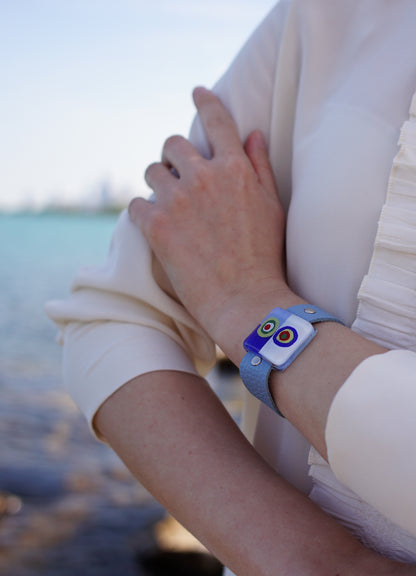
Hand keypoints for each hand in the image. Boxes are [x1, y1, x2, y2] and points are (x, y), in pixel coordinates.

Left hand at [129, 88, 291, 358]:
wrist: (245, 299)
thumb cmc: (265, 257)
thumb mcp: (273, 207)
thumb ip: (259, 167)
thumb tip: (251, 135)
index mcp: (235, 169)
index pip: (217, 121)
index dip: (205, 102)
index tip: (197, 92)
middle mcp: (204, 176)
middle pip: (173, 143)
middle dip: (173, 156)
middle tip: (177, 175)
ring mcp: (177, 200)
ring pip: (151, 171)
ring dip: (157, 183)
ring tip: (167, 204)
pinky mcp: (155, 225)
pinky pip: (135, 203)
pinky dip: (142, 212)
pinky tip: (155, 226)